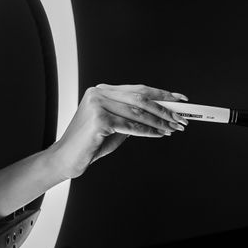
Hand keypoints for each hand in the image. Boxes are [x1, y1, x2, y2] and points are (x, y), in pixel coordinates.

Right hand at [49, 84, 188, 178]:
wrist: (66, 158)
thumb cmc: (91, 142)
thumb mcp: (115, 124)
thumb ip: (133, 116)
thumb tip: (162, 114)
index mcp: (103, 90)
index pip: (139, 89)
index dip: (162, 94)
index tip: (179, 99)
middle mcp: (100, 93)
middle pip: (141, 98)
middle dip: (165, 109)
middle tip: (181, 117)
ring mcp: (98, 105)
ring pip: (138, 112)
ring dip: (160, 121)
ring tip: (174, 128)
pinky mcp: (99, 119)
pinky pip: (131, 126)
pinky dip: (148, 131)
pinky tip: (160, 134)